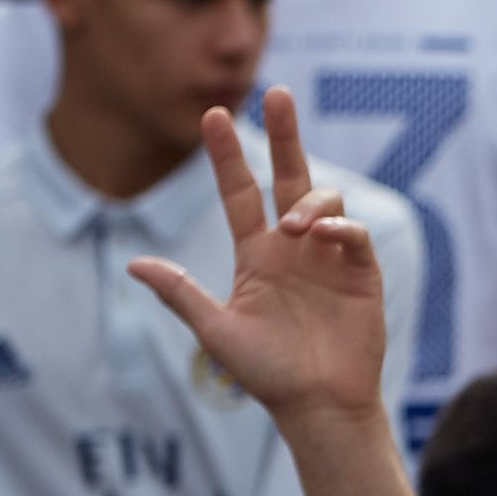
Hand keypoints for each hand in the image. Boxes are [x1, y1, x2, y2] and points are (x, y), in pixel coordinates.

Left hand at [128, 92, 388, 425]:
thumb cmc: (266, 372)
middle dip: (284, 134)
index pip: (240, 194)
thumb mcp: (216, 330)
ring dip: (309, 203)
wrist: (318, 402)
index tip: (213, 115)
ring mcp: (329, 257)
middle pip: (289, 176)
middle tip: (277, 93)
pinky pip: (353, 234)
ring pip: (324, 201)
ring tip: (297, 227)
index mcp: (256, 255)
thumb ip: (180, 293)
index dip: (227, 156)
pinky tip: (323, 237)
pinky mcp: (362, 272)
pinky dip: (340, 228)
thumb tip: (134, 262)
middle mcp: (293, 247)